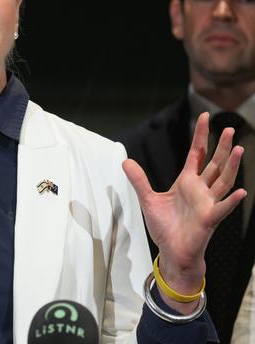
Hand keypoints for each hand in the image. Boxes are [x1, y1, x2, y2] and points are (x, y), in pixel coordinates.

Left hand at [123, 112, 245, 311]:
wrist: (171, 252)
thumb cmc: (165, 227)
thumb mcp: (148, 199)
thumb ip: (139, 180)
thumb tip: (125, 161)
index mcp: (187, 182)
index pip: (196, 154)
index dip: (200, 136)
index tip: (204, 116)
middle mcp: (200, 190)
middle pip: (214, 163)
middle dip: (222, 146)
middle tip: (229, 128)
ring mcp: (207, 204)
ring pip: (223, 181)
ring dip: (232, 167)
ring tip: (239, 150)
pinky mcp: (209, 220)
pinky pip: (223, 209)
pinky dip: (232, 201)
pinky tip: (242, 192)